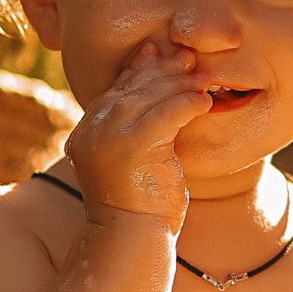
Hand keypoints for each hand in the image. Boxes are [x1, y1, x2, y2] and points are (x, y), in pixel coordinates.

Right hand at [61, 40, 212, 230]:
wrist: (130, 239)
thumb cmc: (139, 203)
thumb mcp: (133, 159)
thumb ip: (137, 127)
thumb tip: (158, 97)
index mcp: (87, 131)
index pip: (116, 89)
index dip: (140, 68)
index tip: (163, 53)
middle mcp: (92, 131)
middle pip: (132, 87)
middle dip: (164, 70)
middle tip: (191, 59)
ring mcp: (108, 138)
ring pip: (149, 96)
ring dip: (180, 83)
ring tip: (204, 78)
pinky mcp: (130, 147)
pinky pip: (166, 114)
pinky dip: (188, 103)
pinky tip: (205, 101)